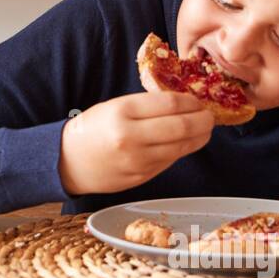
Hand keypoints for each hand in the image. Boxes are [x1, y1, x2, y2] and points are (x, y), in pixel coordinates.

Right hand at [58, 92, 214, 195]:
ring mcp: (137, 160)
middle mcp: (131, 137)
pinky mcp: (142, 176)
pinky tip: (186, 143)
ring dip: (200, 137)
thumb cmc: (93, 129)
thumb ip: (146, 106)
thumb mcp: (114, 107)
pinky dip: (183, 150)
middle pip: (181, 127)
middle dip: (203, 120)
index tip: (198, 101)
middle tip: (210, 116)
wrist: (69, 161)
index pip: (169, 104)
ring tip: (204, 129)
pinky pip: (170, 161)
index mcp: (122, 112)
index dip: (191, 102)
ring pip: (181, 147)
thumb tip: (184, 104)